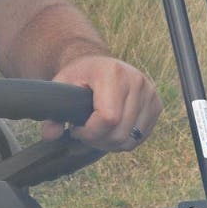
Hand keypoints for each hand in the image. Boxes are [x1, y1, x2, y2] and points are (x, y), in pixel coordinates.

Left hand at [42, 54, 163, 150]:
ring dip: (110, 143)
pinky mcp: (157, 104)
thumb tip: (49, 134)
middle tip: (84, 132)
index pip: (108, 118)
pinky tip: (110, 130)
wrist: (100, 64)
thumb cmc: (80, 75)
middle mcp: (136, 80)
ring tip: (97, 131)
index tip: (76, 129)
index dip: (90, 132)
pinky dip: (123, 141)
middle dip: (98, 141)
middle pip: (120, 132)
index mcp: (113, 73)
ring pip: (131, 139)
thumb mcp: (61, 87)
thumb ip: (53, 113)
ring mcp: (150, 93)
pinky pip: (140, 137)